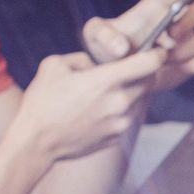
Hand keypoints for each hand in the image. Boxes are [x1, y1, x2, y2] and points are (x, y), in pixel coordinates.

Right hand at [8, 46, 166, 165]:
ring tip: (111, 88)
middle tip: (131, 67)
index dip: (158, 54)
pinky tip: (103, 107)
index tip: (158, 51)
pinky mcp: (117, 137)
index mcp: (107, 80)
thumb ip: (82, 58)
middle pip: (149, 81)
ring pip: (141, 100)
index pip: (149, 63)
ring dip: (134, 91)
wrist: (36, 142)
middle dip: (144, 72)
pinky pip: (129, 117)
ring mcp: (121, 122)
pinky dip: (123, 109)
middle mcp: (120, 102)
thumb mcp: (55, 66)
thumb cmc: (42, 102)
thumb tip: (95, 63)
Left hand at [81, 0, 193, 93]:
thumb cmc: (105, 47)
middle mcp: (174, 23)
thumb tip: (122, 47)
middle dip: (188, 22)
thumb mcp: (94, 36)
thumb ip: (103, 35)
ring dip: (186, 49)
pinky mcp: (188, 64)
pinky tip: (187, 67)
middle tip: (169, 38)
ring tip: (165, 59)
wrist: (114, 74)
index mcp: (154, 9)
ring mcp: (183, 44)